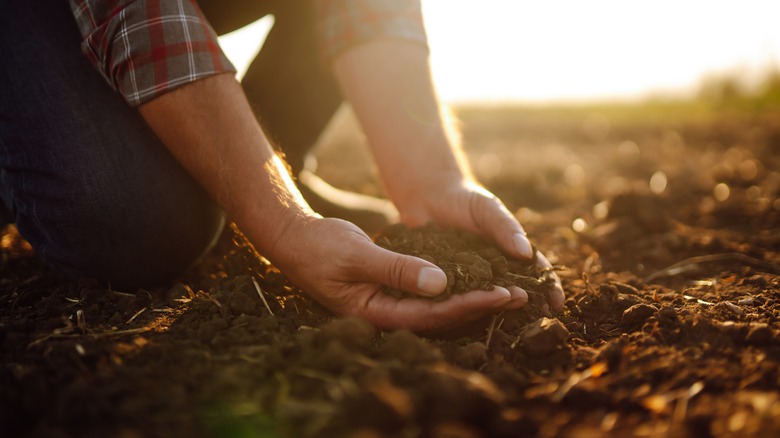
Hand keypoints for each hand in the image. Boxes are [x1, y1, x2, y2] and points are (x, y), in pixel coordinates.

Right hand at [265, 214, 526, 330]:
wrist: (295, 240)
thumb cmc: (320, 247)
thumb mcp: (357, 254)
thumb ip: (397, 269)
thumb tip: (441, 284)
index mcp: (375, 313)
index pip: (432, 316)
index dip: (469, 305)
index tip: (501, 293)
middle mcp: (385, 314)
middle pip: (441, 318)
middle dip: (480, 306)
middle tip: (519, 296)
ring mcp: (388, 303)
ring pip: (437, 307)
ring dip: (471, 298)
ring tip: (508, 291)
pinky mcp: (390, 290)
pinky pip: (428, 294)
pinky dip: (453, 287)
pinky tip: (475, 279)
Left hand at [394, 175, 565, 312]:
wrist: (428, 198)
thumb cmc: (465, 199)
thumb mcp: (487, 209)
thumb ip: (505, 227)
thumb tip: (526, 252)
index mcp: (511, 252)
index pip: (537, 273)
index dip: (549, 289)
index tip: (556, 304)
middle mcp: (495, 270)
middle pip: (516, 293)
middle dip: (528, 309)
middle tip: (535, 325)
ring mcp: (472, 279)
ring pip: (488, 301)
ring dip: (496, 313)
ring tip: (504, 327)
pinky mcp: (448, 283)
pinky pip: (459, 299)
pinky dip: (465, 311)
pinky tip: (466, 322)